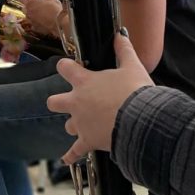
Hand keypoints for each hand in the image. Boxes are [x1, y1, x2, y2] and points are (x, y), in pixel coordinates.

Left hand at [22, 0, 62, 37]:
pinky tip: (42, 23)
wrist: (59, 24)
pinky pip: (34, 26)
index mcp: (30, 4)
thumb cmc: (54, 10)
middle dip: (28, 7)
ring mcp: (32, 22)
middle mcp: (28, 13)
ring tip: (39, 13)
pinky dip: (37, 24)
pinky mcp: (37, 29)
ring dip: (32, 16)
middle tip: (34, 4)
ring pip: (28, 18)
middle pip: (24, 9)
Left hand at [47, 33, 153, 163]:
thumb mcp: (132, 66)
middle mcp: (77, 103)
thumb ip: (124, 50)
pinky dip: (71, 156)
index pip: (65, 68)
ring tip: (84, 126)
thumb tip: (120, 35)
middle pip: (54, 102)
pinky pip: (74, 152)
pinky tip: (67, 159)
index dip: (65, 67)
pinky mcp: (87, 141)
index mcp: (84, 82)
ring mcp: (80, 123)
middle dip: (59, 102)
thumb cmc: (135, 91)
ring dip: (74, 125)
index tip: (66, 67)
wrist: (140, 120)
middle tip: (68, 102)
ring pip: (67, 126)